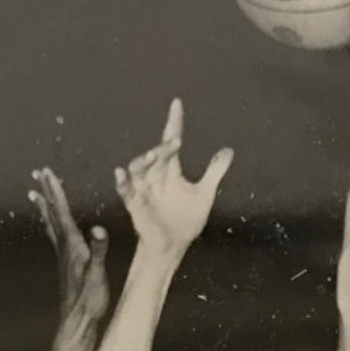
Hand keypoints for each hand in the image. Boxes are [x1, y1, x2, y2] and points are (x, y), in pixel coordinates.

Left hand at [31, 167, 108, 324]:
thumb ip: (98, 251)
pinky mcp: (66, 265)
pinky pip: (56, 236)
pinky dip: (52, 224)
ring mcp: (63, 256)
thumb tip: (99, 229)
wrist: (78, 322)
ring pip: (51, 224)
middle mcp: (64, 247)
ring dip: (45, 207)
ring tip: (36, 194)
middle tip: (38, 174)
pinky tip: (53, 225)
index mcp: (72, 245)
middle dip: (47, 193)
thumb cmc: (89, 299)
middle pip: (52, 214)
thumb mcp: (98, 274)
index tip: (47, 172)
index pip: (61, 212)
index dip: (55, 191)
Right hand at [115, 98, 232, 259]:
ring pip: (139, 168)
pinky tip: (120, 172)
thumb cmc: (185, 221)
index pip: (171, 141)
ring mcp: (144, 190)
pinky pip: (126, 191)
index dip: (174, 122)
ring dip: (145, 159)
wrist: (174, 247)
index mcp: (171, 171)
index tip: (177, 103)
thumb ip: (214, 171)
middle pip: (157, 155)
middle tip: (176, 141)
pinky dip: (122, 182)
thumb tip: (229, 150)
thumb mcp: (204, 194)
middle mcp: (155, 176)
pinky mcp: (136, 205)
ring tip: (155, 153)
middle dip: (164, 147)